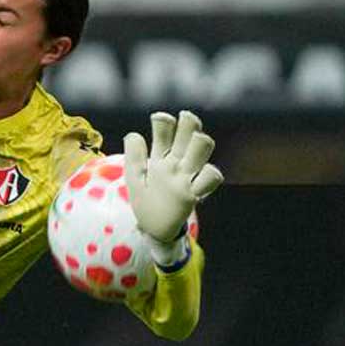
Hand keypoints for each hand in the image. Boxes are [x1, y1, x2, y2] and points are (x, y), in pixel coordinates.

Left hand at [124, 110, 222, 258]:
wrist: (153, 228)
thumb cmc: (145, 201)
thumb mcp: (134, 178)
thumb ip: (134, 157)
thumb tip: (133, 134)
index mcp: (160, 157)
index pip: (165, 131)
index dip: (165, 121)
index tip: (159, 119)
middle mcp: (176, 163)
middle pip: (188, 134)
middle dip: (189, 122)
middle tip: (185, 117)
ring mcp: (187, 176)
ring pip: (202, 150)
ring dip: (200, 141)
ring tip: (196, 139)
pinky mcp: (194, 193)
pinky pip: (210, 177)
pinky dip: (209, 173)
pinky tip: (198, 174)